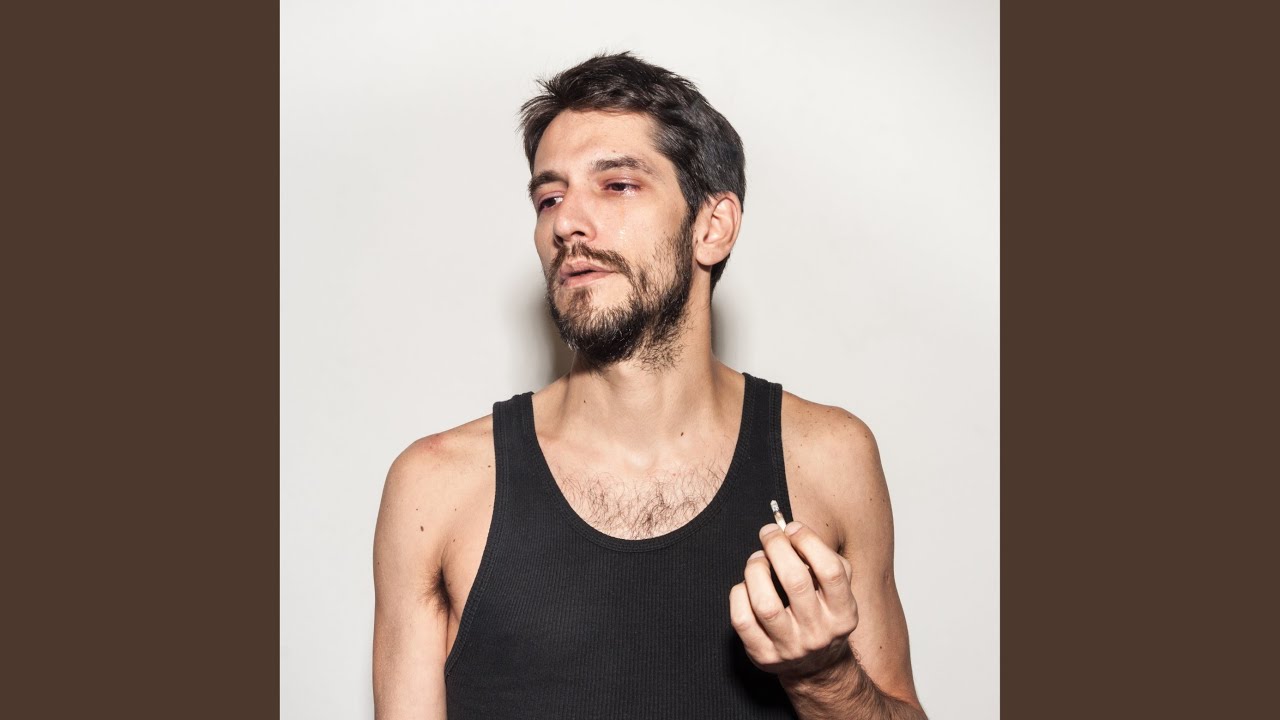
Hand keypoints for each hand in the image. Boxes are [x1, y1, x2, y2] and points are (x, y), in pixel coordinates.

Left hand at [729, 522, 859, 680]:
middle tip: (769, 534)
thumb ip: (825, 559)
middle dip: (777, 547)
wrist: (816, 666)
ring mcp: (790, 647)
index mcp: (843, 613)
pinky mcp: (763, 655)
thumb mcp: (839, 590)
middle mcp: (819, 632)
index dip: (808, 541)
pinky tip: (746, 586)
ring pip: (765, 603)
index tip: (792, 528)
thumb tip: (792, 532)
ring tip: (757, 560)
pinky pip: (742, 620)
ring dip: (756, 571)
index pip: (830, 570)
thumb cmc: (824, 614)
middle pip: (795, 581)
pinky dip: (739, 594)